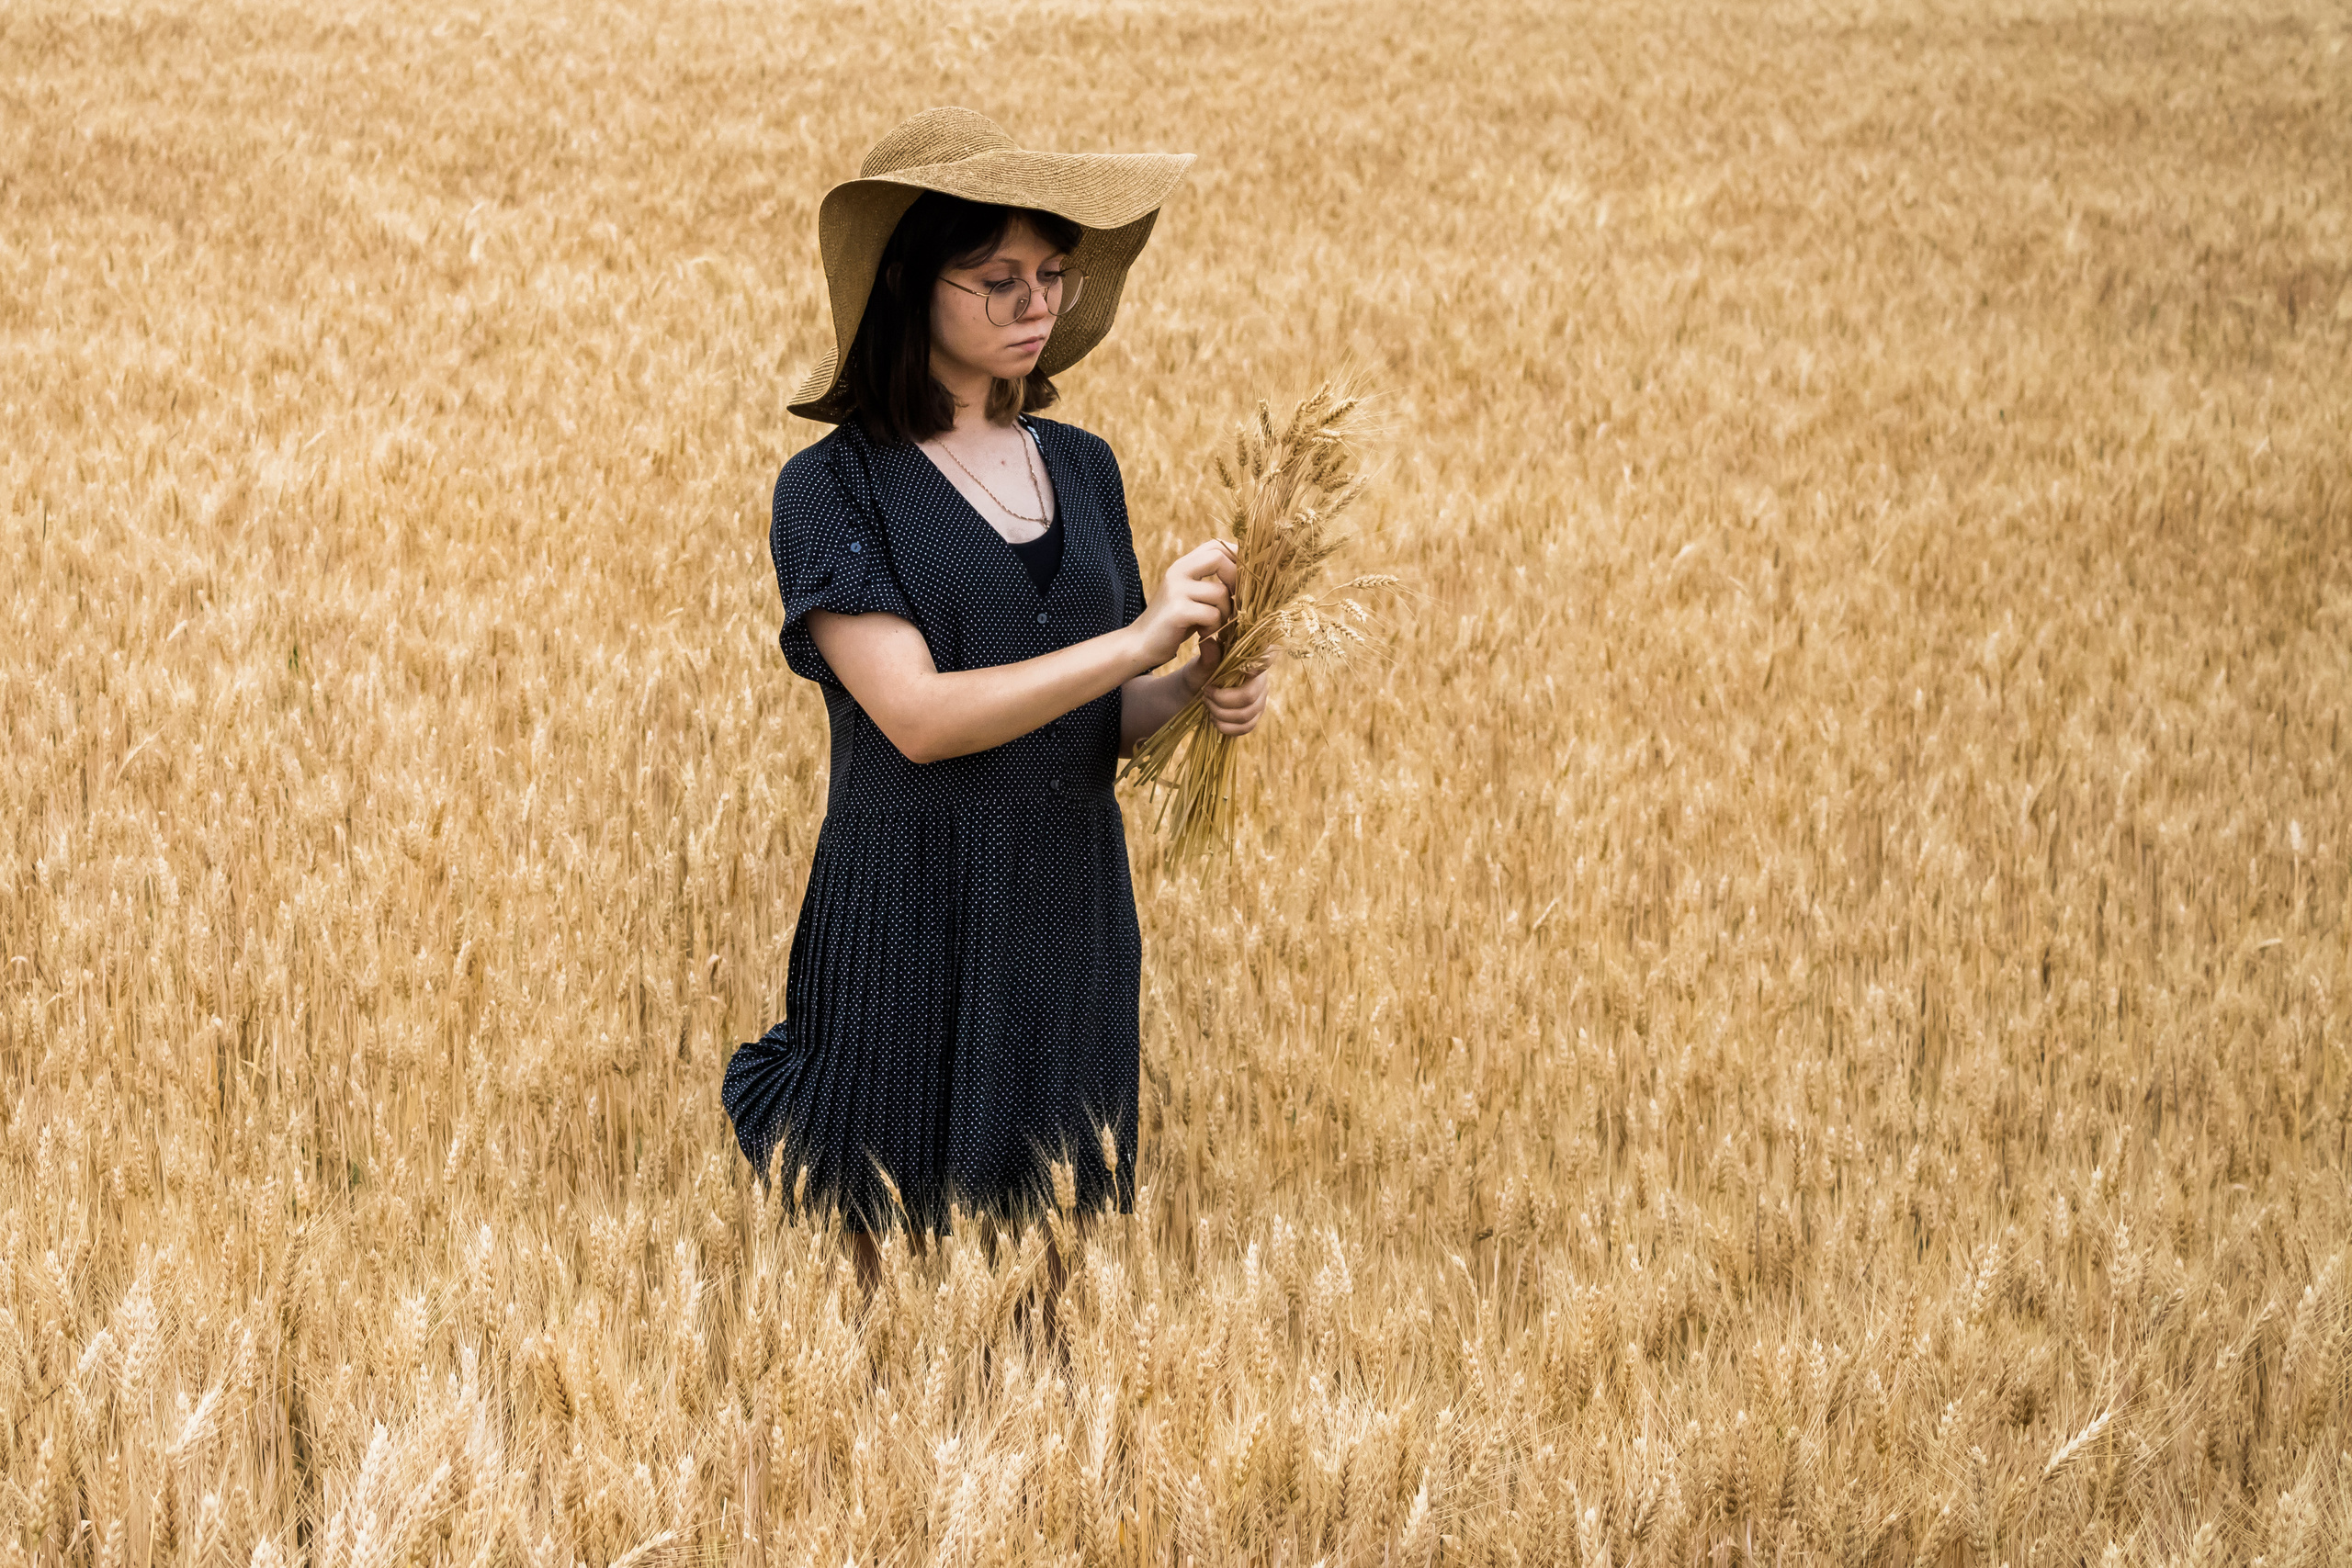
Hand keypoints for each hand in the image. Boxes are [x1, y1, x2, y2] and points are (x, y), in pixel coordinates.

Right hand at [1127, 540, 1235, 669]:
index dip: (1235, 556)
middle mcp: (1177, 572)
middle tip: (1235, 602)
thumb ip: (1207, 581)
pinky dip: (1215, 627)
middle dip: (1235, 581)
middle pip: (1218, 559)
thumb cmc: (1172, 623)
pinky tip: (1204, 633)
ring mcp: (1176, 590)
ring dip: (1226, 612)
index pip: (1214, 546)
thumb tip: (1244, 573)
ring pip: (1220, 593)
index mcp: (1181, 566)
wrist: (1140, 644)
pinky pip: (1213, 614)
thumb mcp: (1189, 595)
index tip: (1245, 576)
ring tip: (1214, 624)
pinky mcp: (1178, 611)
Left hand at [1185, 636, 1273, 736]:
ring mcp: (1260, 700)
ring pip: (1246, 715)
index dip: (1262, 665)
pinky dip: (1226, 727)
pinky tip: (1215, 719)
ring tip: (1208, 706)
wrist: (1194, 693)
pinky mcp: (1254, 717)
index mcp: (1252, 661)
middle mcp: (1261, 680)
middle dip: (1222, 700)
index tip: (1247, 670)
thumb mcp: (1200, 664)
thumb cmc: (1200, 674)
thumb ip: (1208, 655)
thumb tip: (1207, 640)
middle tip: (1206, 694)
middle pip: (1249, 696)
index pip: (1268, 659)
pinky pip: (1246, 728)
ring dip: (1221, 714)